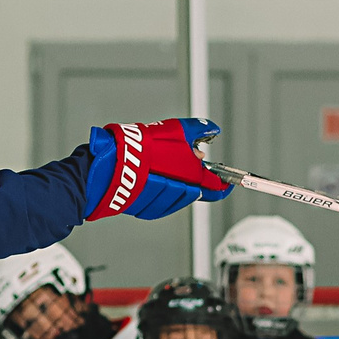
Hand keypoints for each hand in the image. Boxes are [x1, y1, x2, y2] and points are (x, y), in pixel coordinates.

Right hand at [81, 118, 233, 221]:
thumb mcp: (175, 130)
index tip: (227, 181)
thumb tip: (213, 128)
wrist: (111, 166)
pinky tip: (148, 176)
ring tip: (158, 164)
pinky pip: (160, 201)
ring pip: (177, 195)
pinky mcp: (145, 209)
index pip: (217, 189)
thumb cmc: (142, 149)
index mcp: (192, 179)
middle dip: (191, 175)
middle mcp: (180, 195)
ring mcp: (163, 203)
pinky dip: (158, 190)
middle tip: (178, 158)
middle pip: (195, 189)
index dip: (224, 184)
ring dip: (173, 182)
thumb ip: (198, 129)